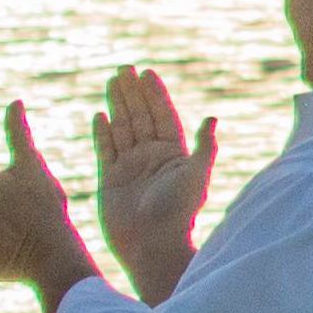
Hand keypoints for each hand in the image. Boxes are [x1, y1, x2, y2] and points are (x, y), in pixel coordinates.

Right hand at [92, 66, 214, 275]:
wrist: (152, 244)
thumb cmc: (179, 211)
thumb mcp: (197, 175)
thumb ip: (204, 146)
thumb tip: (213, 118)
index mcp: (174, 154)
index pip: (163, 116)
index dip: (155, 94)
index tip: (147, 72)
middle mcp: (151, 158)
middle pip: (141, 117)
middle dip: (133, 93)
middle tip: (125, 68)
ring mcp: (129, 168)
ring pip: (122, 128)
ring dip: (118, 105)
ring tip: (112, 82)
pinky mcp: (109, 180)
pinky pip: (104, 150)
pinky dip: (102, 132)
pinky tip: (99, 115)